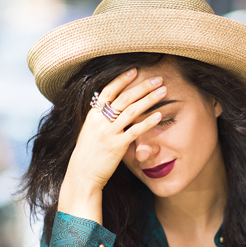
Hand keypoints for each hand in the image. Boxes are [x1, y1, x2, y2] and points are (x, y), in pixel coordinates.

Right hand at [57, 69, 166, 222]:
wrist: (81, 176)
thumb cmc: (87, 156)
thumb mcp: (90, 133)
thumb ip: (100, 120)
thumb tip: (110, 108)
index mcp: (92, 116)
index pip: (107, 91)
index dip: (121, 79)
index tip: (135, 70)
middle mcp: (99, 121)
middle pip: (124, 97)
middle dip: (142, 86)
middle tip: (158, 78)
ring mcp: (108, 133)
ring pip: (131, 110)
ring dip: (149, 98)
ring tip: (163, 90)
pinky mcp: (116, 146)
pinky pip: (135, 131)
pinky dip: (147, 121)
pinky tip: (159, 115)